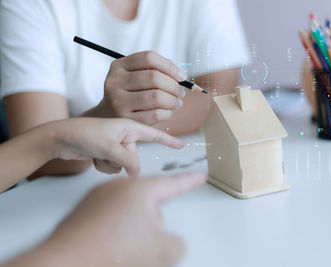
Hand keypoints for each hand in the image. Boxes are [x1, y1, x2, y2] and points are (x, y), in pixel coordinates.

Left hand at [46, 172, 206, 266]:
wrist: (65, 260)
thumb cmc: (110, 250)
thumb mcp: (160, 250)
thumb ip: (177, 244)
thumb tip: (171, 242)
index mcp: (141, 190)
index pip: (174, 184)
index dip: (190, 181)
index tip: (200, 176)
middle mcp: (120, 188)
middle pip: (150, 204)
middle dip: (152, 223)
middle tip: (142, 244)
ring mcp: (100, 196)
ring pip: (129, 213)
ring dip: (133, 229)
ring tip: (121, 247)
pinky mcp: (86, 209)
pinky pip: (110, 217)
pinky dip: (114, 230)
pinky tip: (109, 245)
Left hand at [51, 118, 183, 175]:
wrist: (60, 138)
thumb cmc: (85, 135)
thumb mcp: (110, 147)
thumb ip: (128, 161)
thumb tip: (136, 175)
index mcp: (129, 127)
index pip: (154, 134)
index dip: (168, 141)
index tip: (182, 145)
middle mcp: (124, 137)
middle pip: (134, 158)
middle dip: (120, 161)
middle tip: (105, 153)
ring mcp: (115, 146)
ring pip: (122, 166)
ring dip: (109, 164)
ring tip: (96, 154)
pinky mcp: (105, 154)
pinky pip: (112, 168)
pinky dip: (102, 166)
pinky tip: (92, 158)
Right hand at [97, 51, 186, 124]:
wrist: (108, 117)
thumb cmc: (129, 95)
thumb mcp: (134, 77)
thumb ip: (155, 70)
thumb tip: (180, 76)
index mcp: (118, 66)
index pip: (148, 58)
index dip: (169, 66)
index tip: (181, 76)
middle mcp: (114, 82)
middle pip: (154, 77)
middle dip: (174, 86)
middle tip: (180, 93)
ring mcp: (118, 102)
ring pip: (156, 96)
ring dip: (173, 100)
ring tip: (176, 103)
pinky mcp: (126, 119)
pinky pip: (156, 114)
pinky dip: (168, 113)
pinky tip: (168, 112)